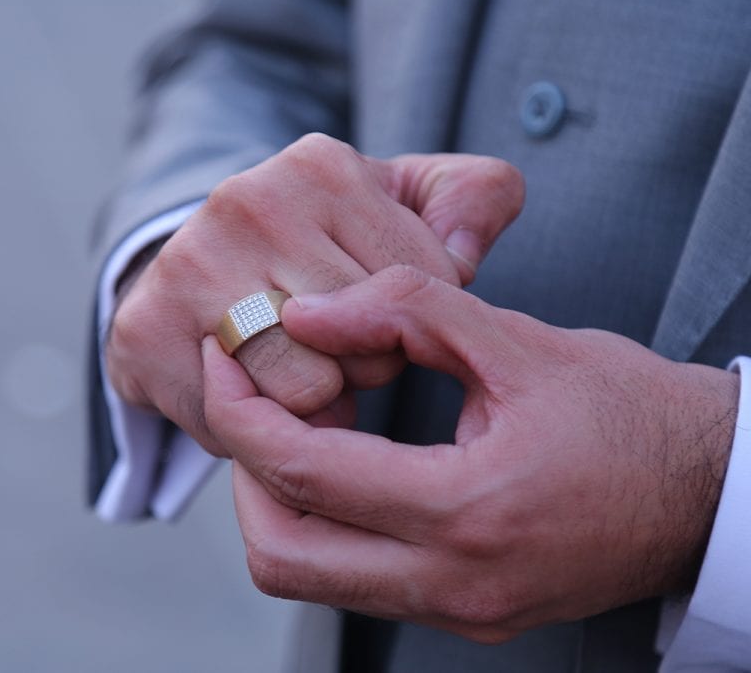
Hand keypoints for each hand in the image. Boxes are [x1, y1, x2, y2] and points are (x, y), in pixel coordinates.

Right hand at [106, 134, 523, 453]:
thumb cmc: (321, 247)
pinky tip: (238, 386)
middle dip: (360, 370)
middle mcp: (247, 202)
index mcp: (322, 166)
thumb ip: (474, 202)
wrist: (199, 269)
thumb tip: (465, 254)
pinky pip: (237, 425)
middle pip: (364, 352)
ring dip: (309, 404)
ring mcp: (187, 264)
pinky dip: (248, 427)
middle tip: (325, 347)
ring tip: (287, 369)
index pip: (422, 296)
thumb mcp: (408, 206)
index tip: (368, 306)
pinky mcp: (143, 329)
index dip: (407, 325)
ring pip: (306, 395)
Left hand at [202, 265, 739, 641]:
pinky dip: (326, 523)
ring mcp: (460, 610)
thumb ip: (405, 312)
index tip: (222, 360)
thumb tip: (305, 314)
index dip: (241, 412)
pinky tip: (344, 462)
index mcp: (469, 510)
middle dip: (242, 473)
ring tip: (297, 425)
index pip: (303, 473)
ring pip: (311, 577)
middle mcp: (455, 582)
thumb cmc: (628, 412)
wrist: (709, 490)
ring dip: (279, 502)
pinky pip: (358, 581)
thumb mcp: (519, 341)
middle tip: (249, 401)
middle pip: (282, 553)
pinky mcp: (467, 613)